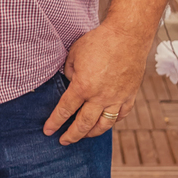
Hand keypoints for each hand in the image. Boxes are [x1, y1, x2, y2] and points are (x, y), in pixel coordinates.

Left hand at [43, 21, 147, 144]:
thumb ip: (69, 71)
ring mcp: (117, 98)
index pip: (64, 110)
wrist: (128, 36)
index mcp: (82, 86)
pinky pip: (121, 115)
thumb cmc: (99, 41)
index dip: (55, 122)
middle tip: (63, 141)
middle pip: (83, 124)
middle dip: (71, 135)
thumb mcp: (74, 53)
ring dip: (91, 133)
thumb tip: (71, 82)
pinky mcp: (130, 95)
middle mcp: (99, 97)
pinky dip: (113, 121)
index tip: (48, 131)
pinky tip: (106, 122)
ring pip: (103, 125)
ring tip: (84, 135)